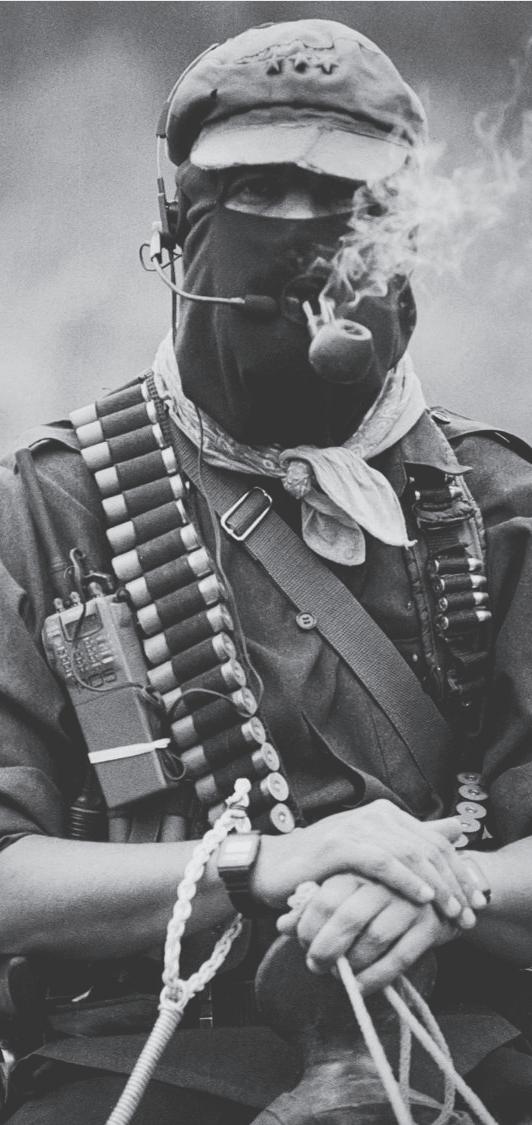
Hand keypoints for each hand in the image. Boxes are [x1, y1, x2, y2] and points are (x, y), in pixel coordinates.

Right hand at [252, 799, 484, 924]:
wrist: (272, 869)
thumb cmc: (322, 868)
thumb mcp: (372, 856)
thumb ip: (412, 841)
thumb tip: (459, 828)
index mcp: (385, 814)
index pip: (434, 840)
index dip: (458, 870)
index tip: (475, 900)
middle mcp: (374, 815)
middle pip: (427, 846)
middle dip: (453, 881)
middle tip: (470, 912)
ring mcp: (356, 827)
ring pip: (409, 854)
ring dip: (436, 885)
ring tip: (452, 910)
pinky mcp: (339, 845)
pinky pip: (381, 862)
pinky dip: (405, 880)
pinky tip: (422, 898)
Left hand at [277, 872, 456, 993]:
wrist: (436, 890)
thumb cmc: (377, 893)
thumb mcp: (344, 891)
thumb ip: (312, 905)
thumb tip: (282, 925)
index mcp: (360, 866)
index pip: (326, 897)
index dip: (309, 926)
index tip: (302, 944)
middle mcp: (385, 881)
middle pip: (347, 918)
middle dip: (325, 948)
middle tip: (314, 965)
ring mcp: (410, 902)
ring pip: (373, 939)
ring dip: (350, 964)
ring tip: (337, 973)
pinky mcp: (429, 926)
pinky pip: (399, 959)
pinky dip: (375, 978)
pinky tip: (359, 987)